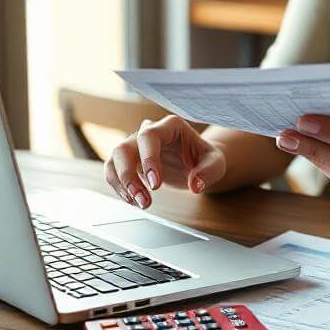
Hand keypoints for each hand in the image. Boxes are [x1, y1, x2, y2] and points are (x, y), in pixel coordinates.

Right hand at [105, 115, 226, 208]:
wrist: (199, 163)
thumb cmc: (206, 158)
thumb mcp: (216, 164)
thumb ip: (208, 172)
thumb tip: (196, 185)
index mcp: (170, 126)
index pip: (149, 136)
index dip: (148, 159)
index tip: (155, 185)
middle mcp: (149, 131)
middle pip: (125, 148)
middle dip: (130, 176)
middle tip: (144, 201)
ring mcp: (136, 144)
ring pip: (115, 159)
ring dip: (122, 183)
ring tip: (138, 203)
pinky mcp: (129, 159)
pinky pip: (113, 170)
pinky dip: (118, 186)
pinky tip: (132, 200)